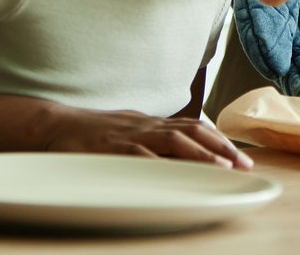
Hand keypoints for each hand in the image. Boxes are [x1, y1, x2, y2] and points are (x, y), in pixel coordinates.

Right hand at [43, 105, 253, 169]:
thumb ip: (152, 138)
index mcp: (151, 123)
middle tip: (243, 165)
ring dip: (201, 155)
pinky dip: (163, 165)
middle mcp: (147, 125)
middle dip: (221, 148)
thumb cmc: (92, 132)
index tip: (239, 157)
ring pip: (174, 141)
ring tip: (222, 169)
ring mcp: (131, 135)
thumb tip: (179, 150)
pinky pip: (142, 156)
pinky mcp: (113, 148)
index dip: (219, 141)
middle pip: (192, 132)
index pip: (193, 128)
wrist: (55, 125)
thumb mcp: (128, 130)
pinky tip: (177, 176)